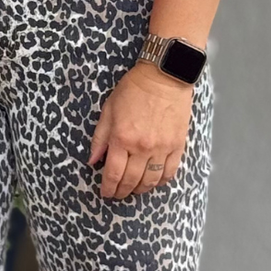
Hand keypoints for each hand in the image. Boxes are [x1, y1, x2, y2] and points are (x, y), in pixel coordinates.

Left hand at [88, 61, 194, 199]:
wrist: (164, 76)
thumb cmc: (134, 89)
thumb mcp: (109, 110)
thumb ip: (100, 138)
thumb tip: (93, 161)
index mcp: (122, 138)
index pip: (113, 173)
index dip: (108, 188)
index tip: (105, 193)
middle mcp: (142, 147)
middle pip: (131, 180)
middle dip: (122, 191)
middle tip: (118, 194)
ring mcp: (161, 147)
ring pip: (151, 181)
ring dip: (141, 189)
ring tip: (135, 189)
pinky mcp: (177, 145)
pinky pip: (170, 171)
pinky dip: (161, 181)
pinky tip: (155, 182)